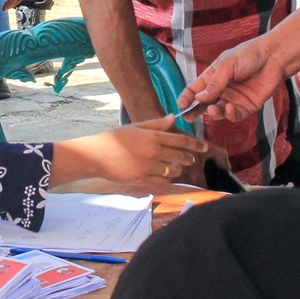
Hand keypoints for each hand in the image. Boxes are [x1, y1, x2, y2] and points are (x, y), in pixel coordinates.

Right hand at [64, 117, 206, 186]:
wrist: (96, 155)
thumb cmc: (114, 138)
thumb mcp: (135, 127)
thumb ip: (156, 124)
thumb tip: (173, 117)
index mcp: (151, 136)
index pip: (180, 140)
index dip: (195, 144)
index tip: (204, 147)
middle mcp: (153, 151)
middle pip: (181, 157)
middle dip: (188, 158)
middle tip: (190, 159)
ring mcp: (148, 167)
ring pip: (174, 170)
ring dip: (178, 169)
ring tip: (175, 167)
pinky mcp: (143, 179)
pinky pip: (163, 181)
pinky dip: (167, 179)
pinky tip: (164, 175)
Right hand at [180, 38, 288, 121]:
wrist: (273, 58)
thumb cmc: (248, 56)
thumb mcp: (226, 66)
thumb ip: (214, 84)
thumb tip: (198, 99)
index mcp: (212, 77)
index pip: (194, 89)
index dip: (186, 97)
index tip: (180, 105)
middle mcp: (221, 90)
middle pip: (204, 104)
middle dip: (195, 111)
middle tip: (187, 118)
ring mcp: (233, 99)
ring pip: (218, 111)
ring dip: (214, 113)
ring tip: (213, 109)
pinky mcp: (246, 107)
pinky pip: (235, 115)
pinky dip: (230, 114)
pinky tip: (230, 108)